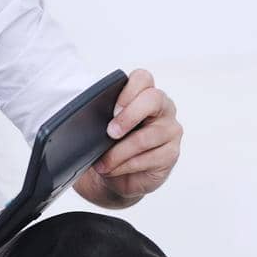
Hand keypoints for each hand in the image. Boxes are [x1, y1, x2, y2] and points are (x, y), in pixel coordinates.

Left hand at [77, 68, 181, 202]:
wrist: (117, 178)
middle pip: (153, 99)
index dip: (128, 90)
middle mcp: (162, 108)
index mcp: (144, 94)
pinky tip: (113, 169)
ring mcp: (170, 130)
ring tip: (102, 163)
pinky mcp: (171, 153)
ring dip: (118, 152)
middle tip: (110, 133)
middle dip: (128, 117)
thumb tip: (85, 120)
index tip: (113, 110)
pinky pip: (148, 158)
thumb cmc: (111, 146)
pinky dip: (125, 166)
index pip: (143, 78)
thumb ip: (101, 116)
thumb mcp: (101, 128)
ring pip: (146, 137)